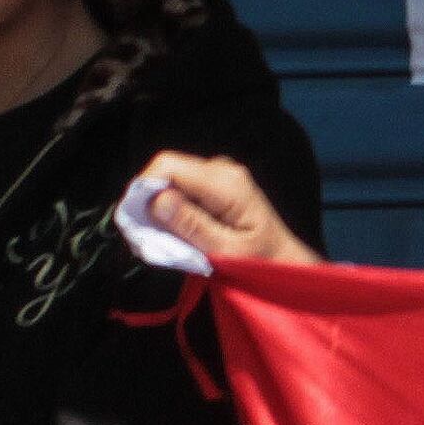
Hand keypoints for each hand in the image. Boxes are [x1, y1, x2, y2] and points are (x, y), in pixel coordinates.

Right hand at [131, 151, 319, 268]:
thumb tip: (158, 200)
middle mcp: (222, 169)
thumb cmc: (261, 259)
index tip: (138, 219)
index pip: (169, 165)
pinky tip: (177, 229)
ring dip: (160, 204)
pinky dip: (173, 206)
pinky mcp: (216, 182)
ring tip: (163, 235)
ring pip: (172, 177)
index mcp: (226, 182)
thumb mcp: (225, 250)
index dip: (145, 188)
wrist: (285, 258)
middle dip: (150, 198)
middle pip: (168, 169)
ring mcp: (220, 173)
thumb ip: (191, 225)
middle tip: (147, 233)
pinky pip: (183, 186)